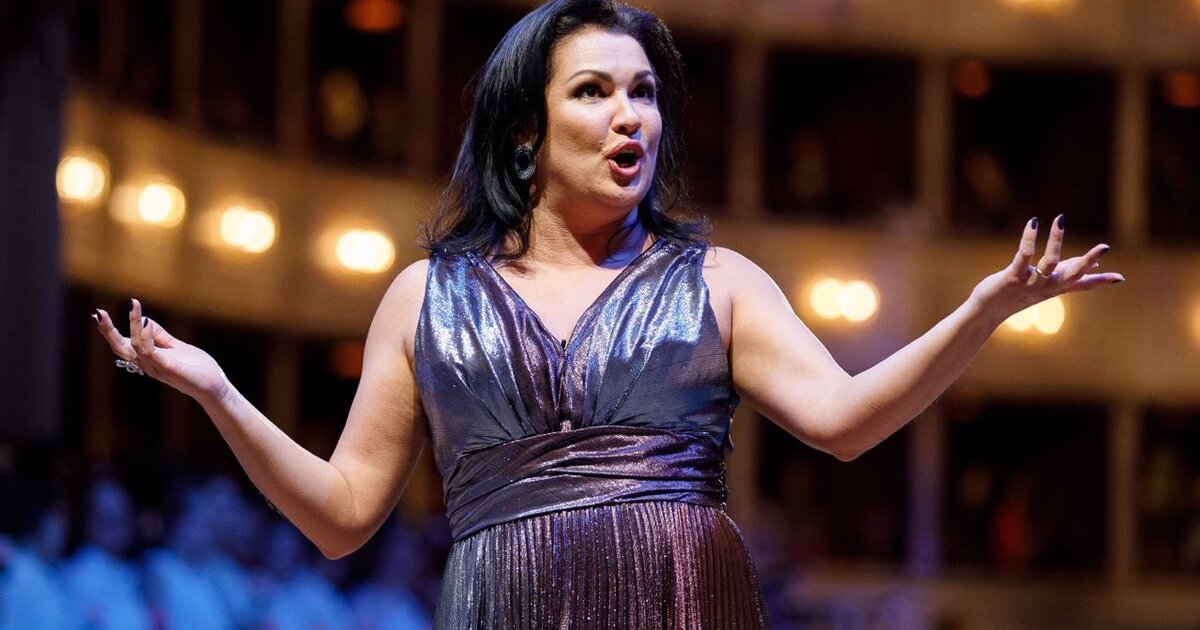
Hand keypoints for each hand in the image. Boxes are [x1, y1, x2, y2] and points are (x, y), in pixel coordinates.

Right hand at [92, 298, 229, 402]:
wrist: (215, 386)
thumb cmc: (196, 368)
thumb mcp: (176, 347)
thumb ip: (161, 336)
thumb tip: (146, 320)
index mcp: (147, 358)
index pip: (122, 344)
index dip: (109, 331)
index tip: (98, 314)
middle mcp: (147, 363)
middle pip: (120, 348)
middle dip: (108, 331)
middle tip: (98, 313)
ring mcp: (157, 366)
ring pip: (135, 347)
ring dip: (132, 325)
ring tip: (132, 307)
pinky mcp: (169, 368)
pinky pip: (152, 352)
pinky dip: (147, 337)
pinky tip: (147, 322)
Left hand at [968, 215, 1124, 326]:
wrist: (986, 311)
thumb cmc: (1014, 295)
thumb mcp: (1044, 286)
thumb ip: (1066, 274)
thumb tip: (1094, 266)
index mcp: (1054, 288)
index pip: (1081, 285)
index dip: (1100, 281)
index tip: (1121, 278)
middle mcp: (1045, 287)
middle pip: (1072, 275)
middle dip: (1088, 261)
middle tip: (1104, 247)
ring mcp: (1029, 282)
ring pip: (1049, 262)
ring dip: (1056, 241)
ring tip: (1060, 220)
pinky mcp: (1012, 277)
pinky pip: (1024, 256)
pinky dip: (1030, 238)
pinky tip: (1034, 223)